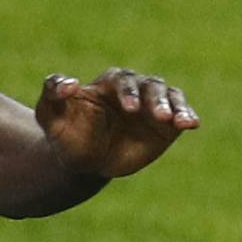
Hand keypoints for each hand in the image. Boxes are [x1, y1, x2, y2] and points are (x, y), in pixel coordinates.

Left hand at [35, 68, 197, 181]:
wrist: (84, 161)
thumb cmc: (66, 133)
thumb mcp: (49, 114)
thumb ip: (52, 93)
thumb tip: (71, 83)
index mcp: (109, 83)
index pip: (122, 80)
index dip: (127, 92)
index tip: (130, 109)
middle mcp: (135, 89)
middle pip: (151, 86)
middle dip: (156, 100)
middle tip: (159, 116)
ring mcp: (153, 105)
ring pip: (170, 97)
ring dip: (176, 107)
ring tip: (181, 122)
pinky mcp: (167, 124)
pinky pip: (181, 115)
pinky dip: (187, 116)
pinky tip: (192, 125)